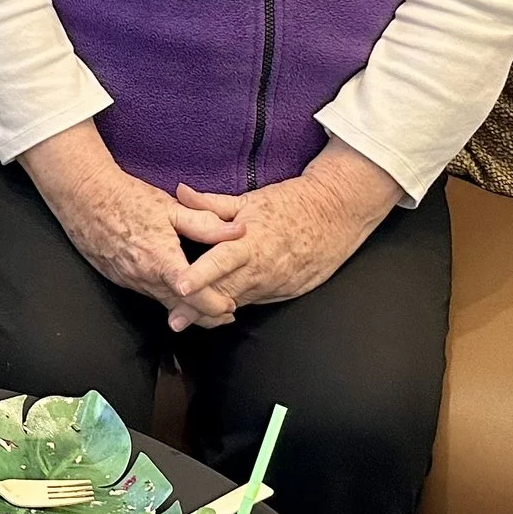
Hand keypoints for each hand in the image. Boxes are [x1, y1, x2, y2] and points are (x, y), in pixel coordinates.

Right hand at [20, 125, 244, 328]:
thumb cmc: (127, 198)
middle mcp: (144, 277)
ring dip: (184, 307)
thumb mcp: (171, 207)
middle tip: (225, 314)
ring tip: (205, 305)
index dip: (215, 306)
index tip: (231, 308)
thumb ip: (206, 224)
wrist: (82, 196)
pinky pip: (145, 292)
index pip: (195, 297)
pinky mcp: (116, 277)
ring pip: (161, 302)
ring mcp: (128, 279)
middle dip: (205, 314)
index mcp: (162, 260)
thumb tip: (240, 231)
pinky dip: (163, 296)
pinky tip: (171, 288)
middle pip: (180, 309)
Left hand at [172, 144, 402, 313]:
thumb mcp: (249, 200)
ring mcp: (275, 285)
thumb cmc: (291, 204)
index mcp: (250, 244)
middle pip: (224, 294)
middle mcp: (262, 270)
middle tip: (174, 321)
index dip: (198, 277)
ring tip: (187, 320)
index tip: (178, 288)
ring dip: (214, 311)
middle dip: (198, 309)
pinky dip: (236, 304)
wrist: (338, 214)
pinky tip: (218, 311)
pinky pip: (254, 301)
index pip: (219, 263)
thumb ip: (210, 203)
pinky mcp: (285, 292)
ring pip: (238, 302)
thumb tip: (180, 191)